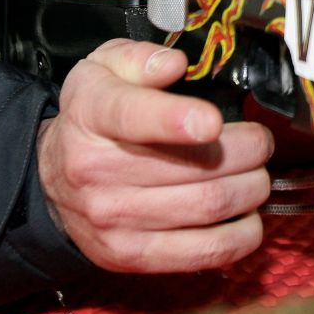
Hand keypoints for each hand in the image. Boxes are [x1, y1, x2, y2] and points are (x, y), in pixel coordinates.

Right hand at [36, 39, 274, 272]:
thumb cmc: (94, 117)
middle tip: (260, 142)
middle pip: (193, 168)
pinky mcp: (129, 255)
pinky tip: (248, 216)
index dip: (177, 120)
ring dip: (250, 190)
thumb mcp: (104, 68)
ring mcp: (114, 219)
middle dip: (247, 152)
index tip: (212, 120)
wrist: (52, 179)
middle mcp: (98, 170)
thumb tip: (174, 64)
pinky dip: (240, 236)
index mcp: (93, 115)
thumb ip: (140, 58)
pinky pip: (200, 252)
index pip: (134, 118)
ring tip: (257, 173)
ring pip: (206, 207)